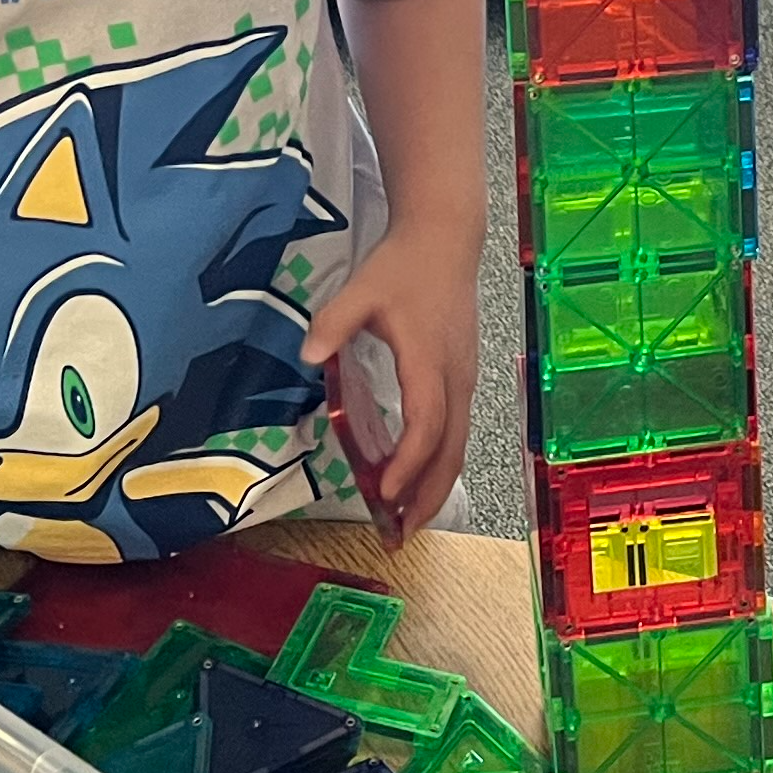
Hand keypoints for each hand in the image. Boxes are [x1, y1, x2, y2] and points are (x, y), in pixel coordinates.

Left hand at [301, 233, 477, 541]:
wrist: (447, 238)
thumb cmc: (403, 265)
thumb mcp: (361, 289)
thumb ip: (333, 323)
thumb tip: (308, 354)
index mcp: (430, 362)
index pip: (426, 426)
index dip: (408, 465)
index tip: (384, 495)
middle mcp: (456, 378)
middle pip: (451, 451)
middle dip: (427, 497)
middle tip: (400, 534)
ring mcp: (465, 379)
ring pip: (459, 446)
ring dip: (437, 487)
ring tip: (410, 521)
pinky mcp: (463, 377)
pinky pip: (458, 432)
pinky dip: (441, 464)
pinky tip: (420, 478)